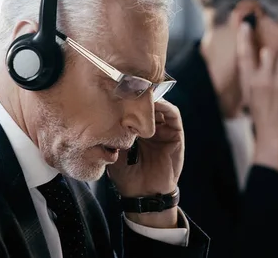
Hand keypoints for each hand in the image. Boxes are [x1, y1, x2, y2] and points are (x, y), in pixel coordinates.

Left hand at [107, 99, 183, 227]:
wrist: (143, 193)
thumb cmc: (126, 175)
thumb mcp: (113, 149)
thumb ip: (111, 134)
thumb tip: (101, 114)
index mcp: (135, 129)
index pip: (134, 106)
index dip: (127, 96)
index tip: (117, 88)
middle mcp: (151, 127)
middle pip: (147, 103)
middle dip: (140, 93)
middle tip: (130, 85)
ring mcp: (164, 130)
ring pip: (161, 105)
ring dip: (152, 98)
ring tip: (141, 94)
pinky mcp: (176, 134)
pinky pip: (173, 115)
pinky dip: (165, 107)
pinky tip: (154, 105)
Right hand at [236, 22, 277, 172]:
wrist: (272, 131)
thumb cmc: (258, 111)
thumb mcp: (248, 93)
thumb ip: (252, 74)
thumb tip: (262, 55)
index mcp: (249, 81)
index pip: (245, 55)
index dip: (244, 39)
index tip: (246, 26)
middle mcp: (264, 80)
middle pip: (270, 53)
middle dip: (272, 56)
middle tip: (273, 66)